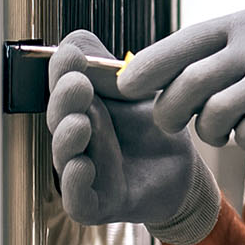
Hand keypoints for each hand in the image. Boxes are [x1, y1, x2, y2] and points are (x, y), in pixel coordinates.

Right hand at [47, 30, 220, 244]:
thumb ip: (110, 68)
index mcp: (82, 106)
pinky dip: (75, 182)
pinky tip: (82, 165)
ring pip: (64, 156)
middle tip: (77, 84)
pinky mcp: (95, 202)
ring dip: (68, 138)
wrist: (184, 171)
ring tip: (80, 123)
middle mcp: (76, 137)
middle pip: (60, 118)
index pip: (63, 87)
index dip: (62, 72)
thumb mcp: (139, 91)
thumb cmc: (153, 127)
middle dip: (65, 101)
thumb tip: (74, 42)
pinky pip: (77, 197)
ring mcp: (83, 171)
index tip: (70, 56)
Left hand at [117, 7, 244, 160]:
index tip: (124, 87)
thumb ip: (202, 56)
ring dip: (212, 131)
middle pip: (190, 84)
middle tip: (172, 123)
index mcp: (241, 23)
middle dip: (171, 111)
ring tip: (226, 128)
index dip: (148, 68)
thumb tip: (135, 73)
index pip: (183, 43)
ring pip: (215, 115)